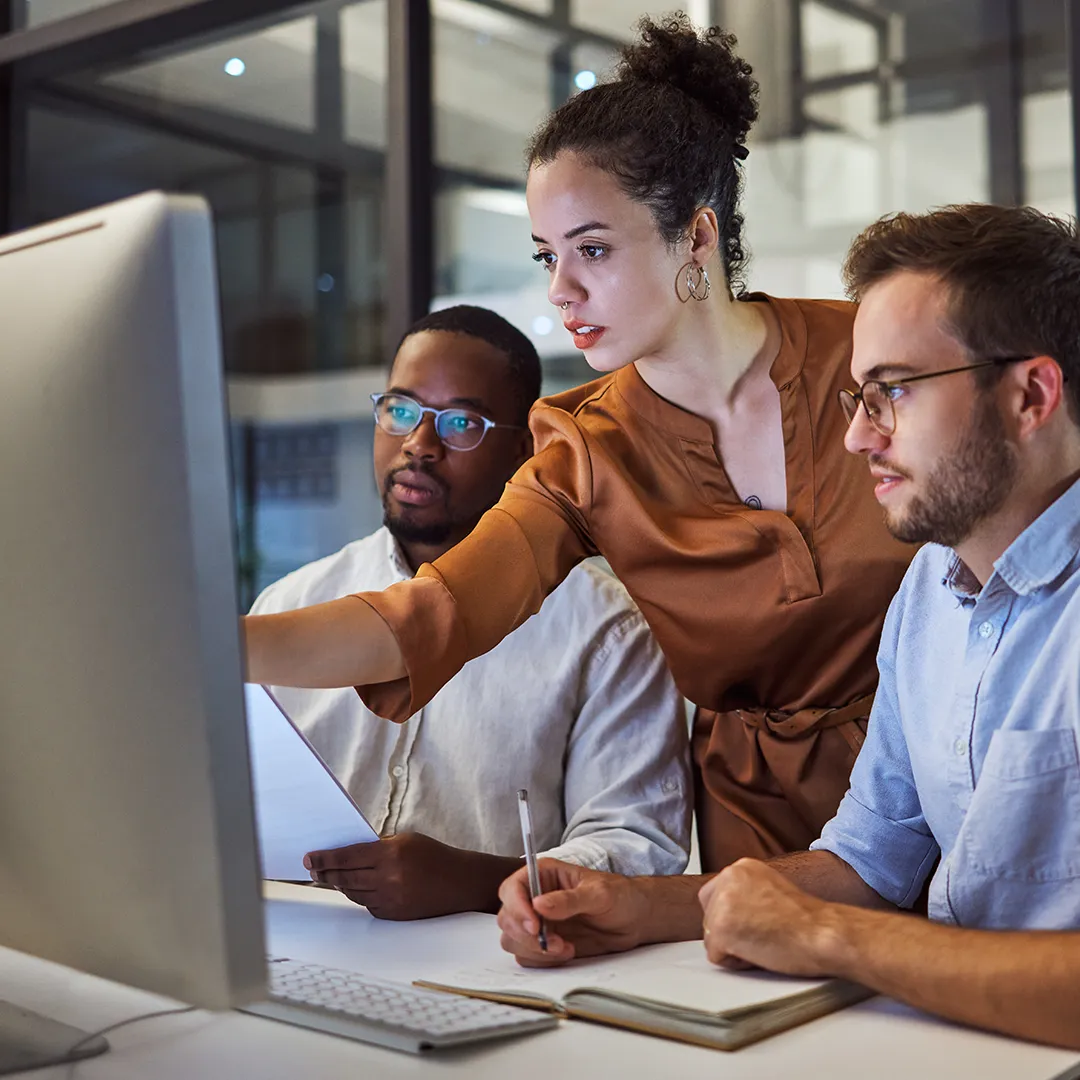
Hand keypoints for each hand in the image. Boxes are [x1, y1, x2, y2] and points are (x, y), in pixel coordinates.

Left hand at [304, 833, 516, 920]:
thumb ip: (378, 846)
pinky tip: (357, 887)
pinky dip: (359, 895)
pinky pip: (367, 905)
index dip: (325, 858)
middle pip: (344, 877)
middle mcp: (387, 879)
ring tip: (331, 877)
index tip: (309, 858)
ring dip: (340, 884)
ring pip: (353, 893)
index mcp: (390, 854)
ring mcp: (390, 900)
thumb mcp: (406, 840)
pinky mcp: (393, 915)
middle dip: (325, 873)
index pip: (347, 857)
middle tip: (313, 869)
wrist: (459, 883)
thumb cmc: (433, 855)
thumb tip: (349, 853)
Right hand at [496, 859, 647, 966]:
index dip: (516, 907)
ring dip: (534, 949)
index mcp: (543, 876)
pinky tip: (567, 952)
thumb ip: (569, 899)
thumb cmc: (619, 896)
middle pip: (507, 918)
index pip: (512, 889)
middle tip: (553, 942)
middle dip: (526, 935)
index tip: (534, 925)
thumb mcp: (599, 893)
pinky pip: (528, 956)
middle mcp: (535, 898)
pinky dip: (543, 960)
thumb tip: (540, 905)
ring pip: (513, 940)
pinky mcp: (545, 943)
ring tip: (564, 947)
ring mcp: (539, 922)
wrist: (634, 920)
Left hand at [698, 858, 839, 976]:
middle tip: (763, 935)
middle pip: (709, 916)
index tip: (754, 925)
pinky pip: (716, 955)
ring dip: (735, 948)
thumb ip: (747, 894)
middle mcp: (728, 877)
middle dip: (730, 932)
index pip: (714, 896)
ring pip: (712, 936)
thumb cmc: (808, 921)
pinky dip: (736, 963)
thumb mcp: (771, 890)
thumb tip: (734, 910)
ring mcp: (722, 902)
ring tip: (765, 942)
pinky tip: (760, 953)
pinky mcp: (721, 928)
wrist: (824, 933)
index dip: (733, 918)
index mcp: (741, 867)